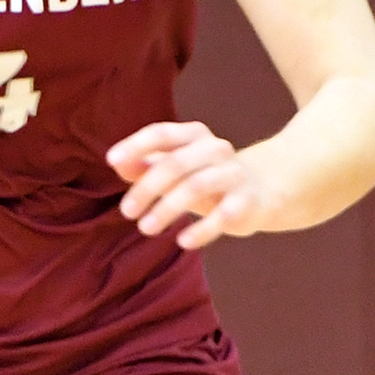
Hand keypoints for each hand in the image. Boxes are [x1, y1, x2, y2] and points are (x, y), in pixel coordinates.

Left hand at [107, 120, 271, 249]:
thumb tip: (116, 162)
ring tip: (145, 228)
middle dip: (147, 187)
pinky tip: (183, 241)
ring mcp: (234, 173)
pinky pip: (224, 214)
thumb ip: (144, 164)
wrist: (262, 190)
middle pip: (175, 163)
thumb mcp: (175, 169)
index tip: (111, 161)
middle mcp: (216, 149)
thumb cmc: (205, 178)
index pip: (162, 133)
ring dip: (167, 208)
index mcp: (194, 135)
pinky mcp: (248, 200)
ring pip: (196, 186)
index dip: (136, 145)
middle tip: (126, 212)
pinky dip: (202, 229)